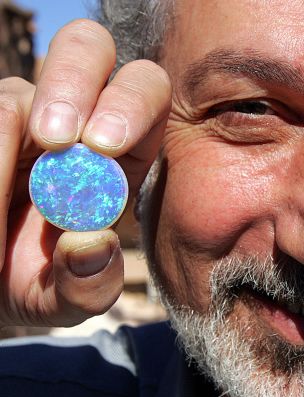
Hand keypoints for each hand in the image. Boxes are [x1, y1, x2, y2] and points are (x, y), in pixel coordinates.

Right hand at [0, 20, 170, 327]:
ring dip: (5, 144)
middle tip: (54, 140)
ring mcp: (21, 111)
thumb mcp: (66, 297)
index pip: (146, 93)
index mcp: (122, 151)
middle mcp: (76, 117)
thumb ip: (89, 284)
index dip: (131, 104)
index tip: (101, 146)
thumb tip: (91, 245)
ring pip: (18, 88)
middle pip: (90, 49)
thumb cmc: (38, 281)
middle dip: (74, 84)